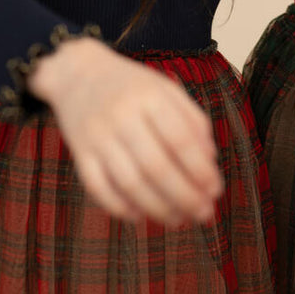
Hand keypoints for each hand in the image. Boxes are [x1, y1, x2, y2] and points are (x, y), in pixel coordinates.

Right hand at [29, 38, 223, 225]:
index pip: (180, 140)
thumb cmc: (133, 87)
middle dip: (184, 196)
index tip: (216, 190)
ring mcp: (97, 135)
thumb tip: (210, 161)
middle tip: (204, 213)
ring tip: (179, 219)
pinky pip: (98, 188)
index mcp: (149, 96)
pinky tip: (141, 216)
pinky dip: (120, 208)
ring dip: (158, 208)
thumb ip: (193, 121)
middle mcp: (121, 115)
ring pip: (129, 183)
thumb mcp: (166, 90)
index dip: (200, 170)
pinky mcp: (79, 152)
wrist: (78, 74)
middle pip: (156, 167)